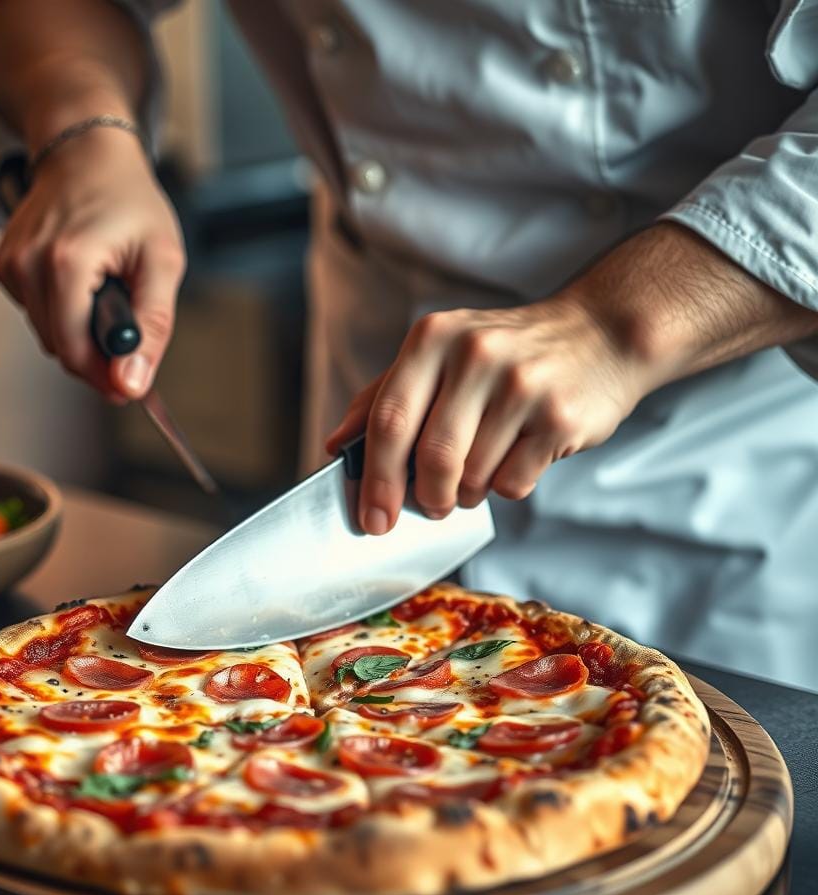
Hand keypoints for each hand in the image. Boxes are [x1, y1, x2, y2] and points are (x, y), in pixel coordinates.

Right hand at [0, 127, 185, 400]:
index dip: (106, 375)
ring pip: (49, 336)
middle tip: (128, 325)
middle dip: (97, 353)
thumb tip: (132, 383)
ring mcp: (10, 264)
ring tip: (106, 290)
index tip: (132, 378)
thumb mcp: (162, 261)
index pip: (75, 352)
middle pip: (61, 349)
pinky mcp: (4, 266)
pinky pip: (37, 314)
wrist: (86, 153)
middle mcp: (28, 264)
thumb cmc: (130, 202)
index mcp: (66, 263)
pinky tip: (81, 280)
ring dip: (81, 330)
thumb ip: (152, 326)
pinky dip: (63, 310)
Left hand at [325, 297, 645, 533]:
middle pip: (431, 458)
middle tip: (432, 505)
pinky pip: (512, 484)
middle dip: (426, 497)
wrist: (601, 333)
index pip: (388, 419)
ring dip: (470, 492)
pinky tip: (518, 456)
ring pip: (473, 478)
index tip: (371, 517)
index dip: (373, 478)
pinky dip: (505, 486)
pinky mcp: (558, 418)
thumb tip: (336, 445)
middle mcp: (475, 355)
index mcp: (433, 338)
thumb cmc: (507, 353)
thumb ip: (384, 396)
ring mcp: (522, 386)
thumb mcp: (440, 354)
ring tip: (484, 464)